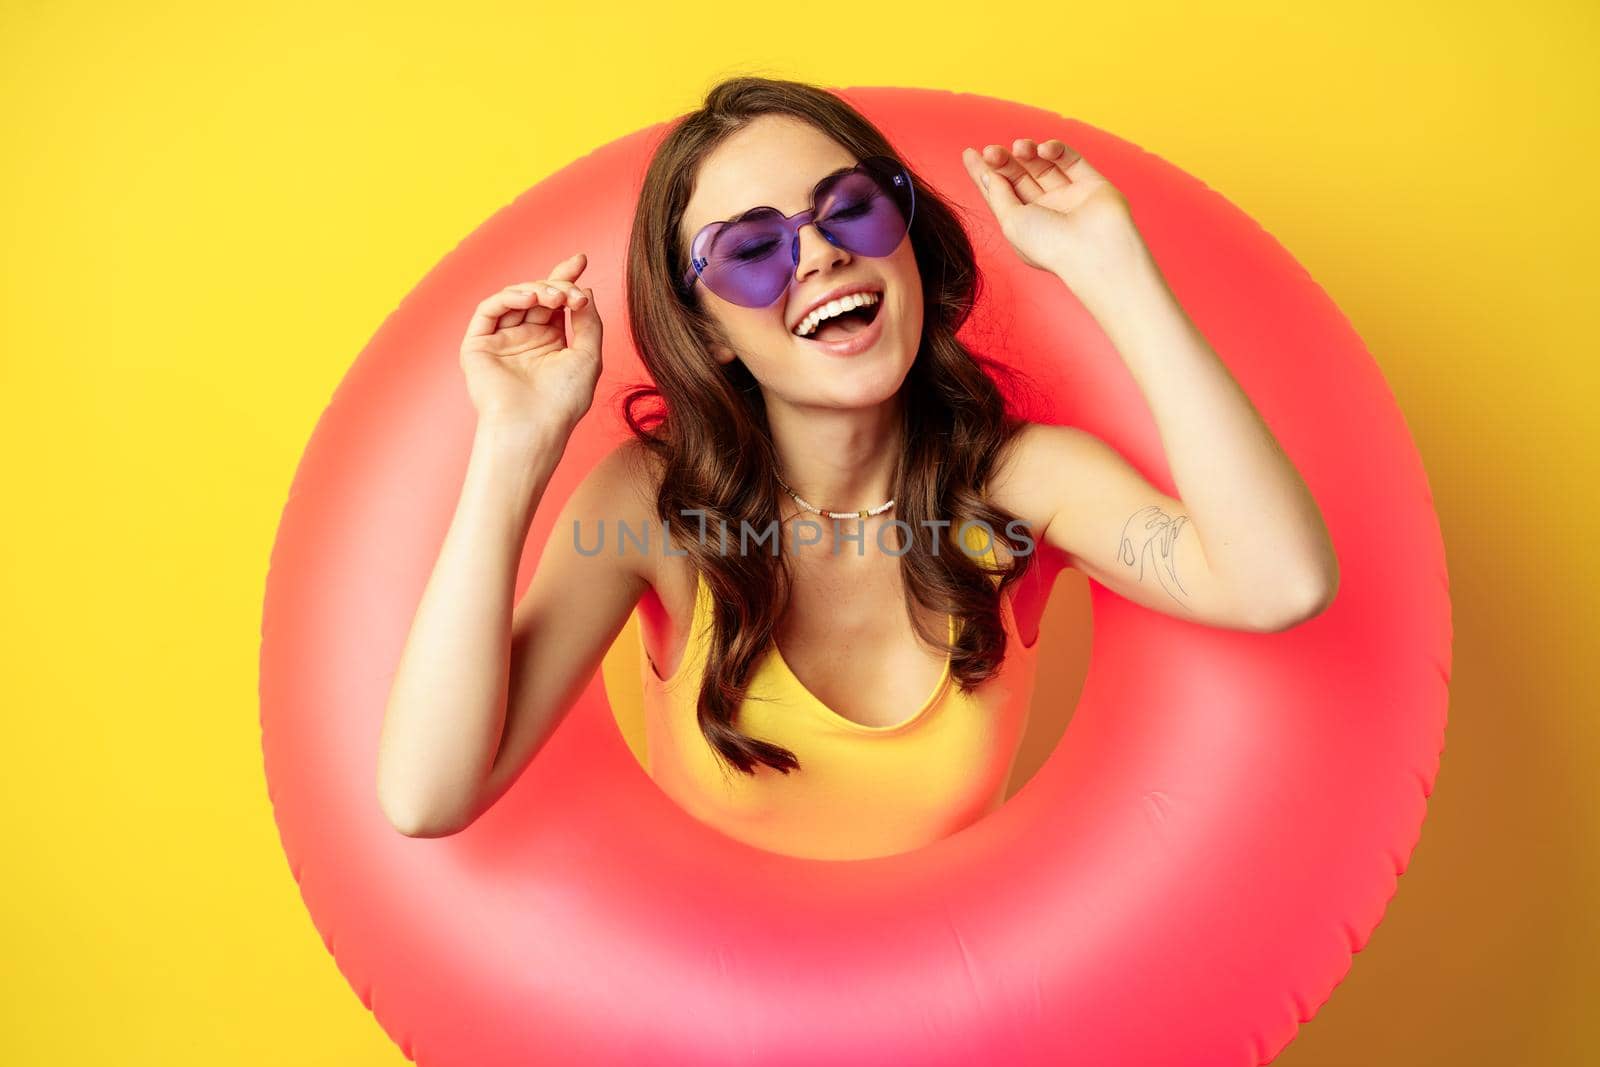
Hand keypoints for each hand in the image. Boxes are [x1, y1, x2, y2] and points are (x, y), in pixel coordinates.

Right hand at [458, 252, 601, 440]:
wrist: (533, 428)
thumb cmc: (562, 401)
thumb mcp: (588, 356)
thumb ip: (589, 322)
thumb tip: (585, 291)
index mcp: (550, 343)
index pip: (556, 302)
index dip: (566, 278)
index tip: (581, 260)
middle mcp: (525, 339)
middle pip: (538, 295)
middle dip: (556, 284)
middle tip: (572, 290)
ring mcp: (501, 341)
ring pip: (515, 298)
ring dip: (537, 290)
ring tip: (555, 296)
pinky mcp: (478, 345)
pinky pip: (489, 309)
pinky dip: (509, 297)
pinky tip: (530, 298)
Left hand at [961, 138, 1147, 284]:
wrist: (1095, 251)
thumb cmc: (1049, 246)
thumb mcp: (1010, 222)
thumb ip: (998, 195)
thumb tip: (987, 173)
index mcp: (1024, 227)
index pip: (1000, 195)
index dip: (984, 174)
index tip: (969, 153)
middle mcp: (1046, 212)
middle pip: (1019, 177)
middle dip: (1004, 161)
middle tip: (992, 151)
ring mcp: (1069, 198)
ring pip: (1043, 166)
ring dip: (1027, 152)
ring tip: (1019, 147)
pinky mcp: (1091, 184)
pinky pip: (1070, 160)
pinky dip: (1055, 149)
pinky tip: (1044, 149)